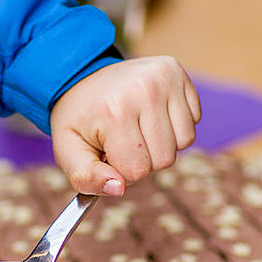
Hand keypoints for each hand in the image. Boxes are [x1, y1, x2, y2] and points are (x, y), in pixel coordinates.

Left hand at [49, 56, 200, 195]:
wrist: (81, 77)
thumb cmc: (78, 118)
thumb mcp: (68, 151)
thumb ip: (86, 177)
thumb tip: (118, 188)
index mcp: (115, 112)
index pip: (138, 170)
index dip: (122, 170)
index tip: (109, 151)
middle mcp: (144, 90)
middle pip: (165, 159)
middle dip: (143, 158)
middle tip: (123, 138)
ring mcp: (164, 77)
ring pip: (184, 142)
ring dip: (162, 143)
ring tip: (137, 125)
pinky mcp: (177, 72)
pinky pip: (194, 120)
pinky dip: (175, 124)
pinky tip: (152, 113)